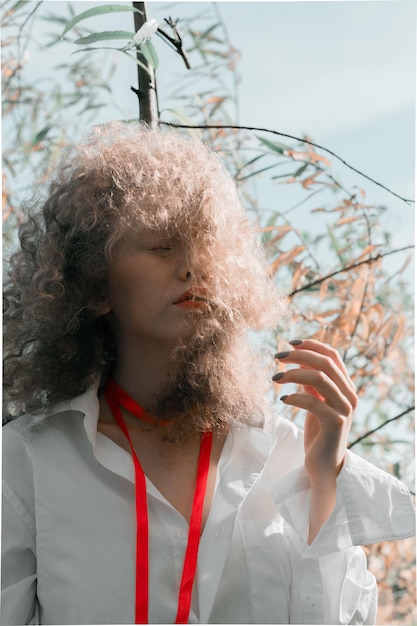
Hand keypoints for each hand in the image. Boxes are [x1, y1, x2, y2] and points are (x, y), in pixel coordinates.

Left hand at [273, 339, 356, 487]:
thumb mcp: (315, 402)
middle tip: (277, 357)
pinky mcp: (335, 424)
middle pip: (325, 363)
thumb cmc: (318, 433)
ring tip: (275, 378)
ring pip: (320, 378)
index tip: (290, 343)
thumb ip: (312, 383)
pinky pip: (313, 402)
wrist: (324, 467)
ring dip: (293, 373)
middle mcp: (349, 396)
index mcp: (346, 387)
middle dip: (299, 355)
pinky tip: (282, 400)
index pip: (333, 356)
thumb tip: (299, 359)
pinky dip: (295, 397)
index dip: (312, 345)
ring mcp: (344, 409)